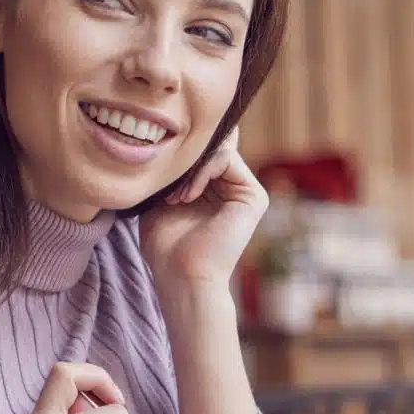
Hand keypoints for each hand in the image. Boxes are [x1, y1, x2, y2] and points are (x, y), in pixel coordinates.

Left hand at [139, 127, 268, 287]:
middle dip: (184, 160)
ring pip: (217, 148)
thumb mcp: (161, 198)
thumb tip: (170, 138)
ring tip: (176, 197)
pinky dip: (201, 171)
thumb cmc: (166, 245)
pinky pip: (225, 158)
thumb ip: (171, 172)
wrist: (181, 276)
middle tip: (168, 189)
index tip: (159, 173)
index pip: (201, 151)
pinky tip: (187, 196)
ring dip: (189, 169)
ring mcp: (246, 191)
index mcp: (215, 189)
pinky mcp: (254, 196)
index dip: (180, 153)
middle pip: (210, 146)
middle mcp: (233, 188)